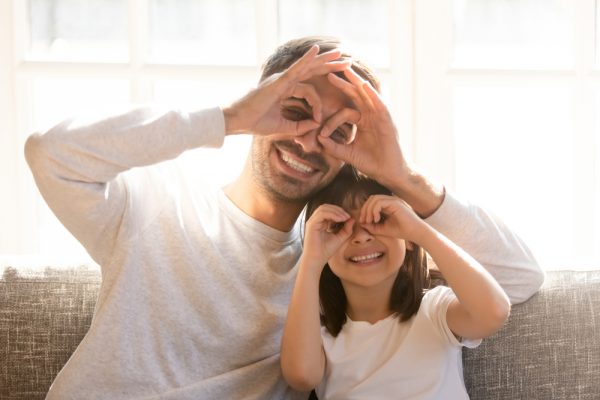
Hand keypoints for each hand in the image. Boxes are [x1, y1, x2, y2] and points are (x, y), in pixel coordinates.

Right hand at [223, 45, 350, 135]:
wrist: (239, 121)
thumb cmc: (256, 123)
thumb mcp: (283, 127)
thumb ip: (300, 127)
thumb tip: (316, 125)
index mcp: (285, 90)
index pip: (309, 90)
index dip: (317, 104)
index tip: (318, 120)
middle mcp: (285, 81)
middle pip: (312, 71)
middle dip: (330, 66)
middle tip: (347, 61)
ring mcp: (282, 79)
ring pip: (308, 67)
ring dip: (326, 60)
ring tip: (341, 53)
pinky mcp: (279, 81)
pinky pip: (296, 68)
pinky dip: (306, 59)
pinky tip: (317, 50)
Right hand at [303, 204, 353, 267]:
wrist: (317, 260)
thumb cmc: (326, 251)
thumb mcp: (340, 238)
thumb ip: (346, 229)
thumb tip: (352, 219)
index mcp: (320, 223)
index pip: (329, 210)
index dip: (339, 211)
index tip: (349, 217)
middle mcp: (315, 221)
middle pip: (326, 207)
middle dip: (338, 209)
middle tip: (347, 216)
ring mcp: (312, 222)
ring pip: (323, 208)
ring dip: (336, 211)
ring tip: (344, 217)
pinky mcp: (311, 224)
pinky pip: (321, 214)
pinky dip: (332, 214)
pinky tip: (340, 219)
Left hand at [317, 68, 407, 187]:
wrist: (388, 173)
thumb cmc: (371, 163)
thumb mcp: (348, 154)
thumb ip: (333, 147)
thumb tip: (318, 140)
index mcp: (362, 121)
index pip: (344, 112)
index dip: (331, 121)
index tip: (321, 133)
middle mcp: (370, 115)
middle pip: (355, 95)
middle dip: (343, 83)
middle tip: (329, 71)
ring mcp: (379, 116)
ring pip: (366, 94)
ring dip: (356, 81)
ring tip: (346, 69)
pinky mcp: (387, 120)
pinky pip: (379, 104)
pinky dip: (372, 94)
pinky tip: (364, 85)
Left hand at [359, 195, 426, 243]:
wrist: (416, 234)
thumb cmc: (402, 232)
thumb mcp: (383, 229)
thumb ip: (372, 226)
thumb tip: (361, 223)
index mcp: (388, 205)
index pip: (372, 202)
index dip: (365, 210)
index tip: (363, 222)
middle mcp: (391, 200)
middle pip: (372, 198)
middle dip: (365, 209)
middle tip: (364, 221)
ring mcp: (394, 200)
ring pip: (375, 199)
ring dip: (369, 210)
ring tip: (370, 221)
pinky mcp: (396, 203)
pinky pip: (380, 202)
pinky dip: (375, 211)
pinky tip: (376, 220)